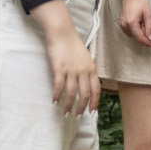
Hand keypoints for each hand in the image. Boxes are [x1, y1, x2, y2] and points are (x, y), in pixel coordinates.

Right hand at [32, 0, 98, 116]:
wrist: (62, 34)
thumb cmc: (73, 46)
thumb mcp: (86, 58)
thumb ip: (87, 71)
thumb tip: (87, 84)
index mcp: (92, 69)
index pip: (96, 89)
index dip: (94, 102)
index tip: (91, 112)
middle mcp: (83, 71)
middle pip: (85, 93)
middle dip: (81, 107)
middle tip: (77, 116)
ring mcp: (71, 70)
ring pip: (72, 92)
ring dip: (69, 104)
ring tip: (65, 113)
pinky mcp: (59, 68)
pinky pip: (59, 85)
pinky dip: (57, 95)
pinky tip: (54, 101)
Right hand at [117, 0, 150, 46]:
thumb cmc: (140, 1)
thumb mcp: (148, 14)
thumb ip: (149, 27)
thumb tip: (150, 38)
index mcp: (131, 23)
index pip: (140, 38)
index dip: (147, 43)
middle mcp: (124, 25)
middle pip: (136, 37)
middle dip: (144, 35)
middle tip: (148, 25)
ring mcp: (121, 24)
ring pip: (133, 34)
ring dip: (140, 32)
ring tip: (143, 21)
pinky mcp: (121, 22)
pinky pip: (130, 31)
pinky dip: (136, 30)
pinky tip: (139, 21)